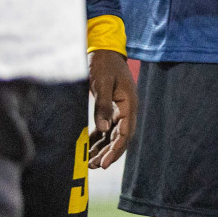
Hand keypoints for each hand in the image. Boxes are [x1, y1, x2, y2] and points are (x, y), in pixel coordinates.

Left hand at [85, 50, 136, 168]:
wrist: (104, 49)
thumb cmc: (103, 64)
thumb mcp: (101, 83)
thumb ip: (102, 105)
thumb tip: (104, 128)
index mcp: (129, 103)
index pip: (125, 133)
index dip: (116, 150)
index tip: (104, 164)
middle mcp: (127, 109)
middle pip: (120, 137)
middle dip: (108, 153)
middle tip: (94, 167)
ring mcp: (120, 109)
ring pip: (113, 134)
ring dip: (103, 148)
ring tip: (90, 162)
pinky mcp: (111, 107)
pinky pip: (106, 128)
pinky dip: (98, 138)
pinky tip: (88, 147)